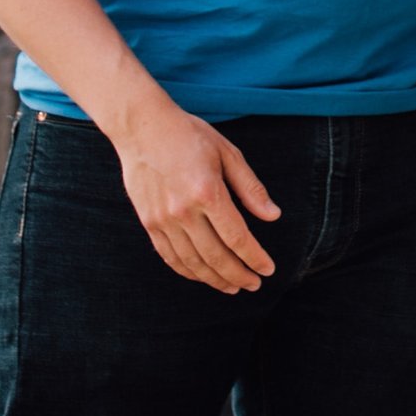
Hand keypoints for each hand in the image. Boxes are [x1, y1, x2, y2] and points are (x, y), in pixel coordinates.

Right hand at [114, 100, 280, 292]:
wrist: (142, 128)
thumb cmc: (189, 135)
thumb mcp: (228, 152)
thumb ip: (251, 188)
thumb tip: (273, 216)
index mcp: (208, 192)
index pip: (237, 237)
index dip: (255, 258)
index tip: (268, 269)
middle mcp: (183, 211)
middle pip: (216, 256)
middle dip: (238, 275)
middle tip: (254, 285)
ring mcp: (163, 219)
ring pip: (192, 262)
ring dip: (214, 279)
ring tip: (232, 287)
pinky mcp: (148, 223)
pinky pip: (170, 257)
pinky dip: (188, 271)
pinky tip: (202, 276)